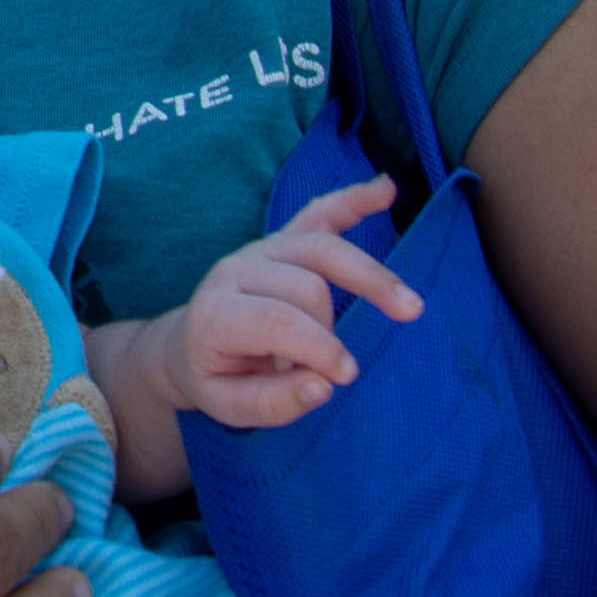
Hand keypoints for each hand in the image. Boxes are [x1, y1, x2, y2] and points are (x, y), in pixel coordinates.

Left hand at [170, 175, 422, 427]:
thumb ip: (272, 403)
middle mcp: (237, 270)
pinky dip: (353, 200)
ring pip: (323, 249)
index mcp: (218, 312)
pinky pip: (319, 213)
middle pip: (306, 287)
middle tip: (333, 365)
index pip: (277, 320)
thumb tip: (322, 386)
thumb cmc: (214, 377)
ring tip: (409, 308)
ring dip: (368, 277)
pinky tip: (385, 190)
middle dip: (329, 329)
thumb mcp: (226, 407)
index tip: (344, 376)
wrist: (187, 345)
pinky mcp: (281, 241)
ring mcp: (260, 249)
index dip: (319, 347)